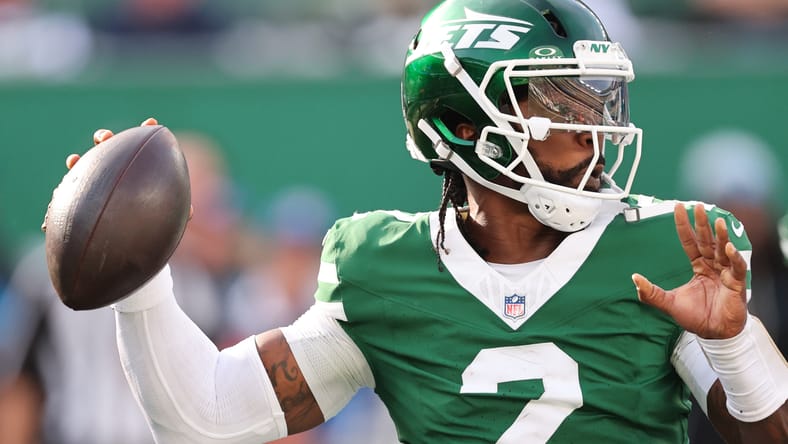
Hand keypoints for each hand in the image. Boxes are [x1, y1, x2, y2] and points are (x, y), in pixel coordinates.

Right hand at [42, 118, 192, 231]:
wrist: (127, 241)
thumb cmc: (148, 224)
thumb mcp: (163, 218)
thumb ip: (174, 212)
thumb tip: (190, 213)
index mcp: (137, 171)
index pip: (141, 148)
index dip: (146, 133)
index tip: (151, 123)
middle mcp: (114, 171)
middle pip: (108, 149)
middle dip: (106, 139)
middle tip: (106, 137)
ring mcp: (96, 182)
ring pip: (86, 165)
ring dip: (80, 160)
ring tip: (76, 160)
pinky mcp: (80, 197)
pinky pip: (70, 189)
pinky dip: (67, 184)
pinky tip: (65, 179)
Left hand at [632, 203, 747, 339]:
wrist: (713, 333)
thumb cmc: (695, 317)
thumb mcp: (668, 303)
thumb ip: (651, 292)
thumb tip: (634, 279)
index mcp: (698, 266)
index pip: (690, 242)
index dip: (685, 226)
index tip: (679, 208)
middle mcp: (713, 266)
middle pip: (707, 241)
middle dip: (703, 224)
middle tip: (699, 207)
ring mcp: (726, 274)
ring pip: (724, 250)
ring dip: (721, 236)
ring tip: (718, 221)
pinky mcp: (737, 285)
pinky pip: (738, 268)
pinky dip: (735, 259)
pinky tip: (729, 249)